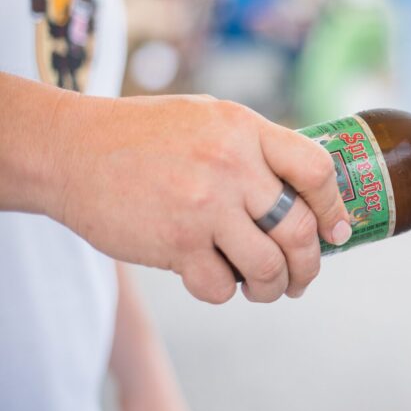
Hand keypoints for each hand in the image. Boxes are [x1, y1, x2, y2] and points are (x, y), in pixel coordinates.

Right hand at [52, 94, 350, 303]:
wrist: (72, 151)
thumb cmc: (146, 135)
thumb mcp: (211, 119)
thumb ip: (259, 147)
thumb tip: (311, 190)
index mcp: (245, 130)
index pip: (316, 170)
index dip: (334, 207)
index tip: (338, 231)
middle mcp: (230, 166)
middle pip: (299, 230)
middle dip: (310, 264)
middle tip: (304, 276)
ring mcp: (203, 207)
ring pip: (268, 266)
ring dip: (275, 287)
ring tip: (267, 287)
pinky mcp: (174, 243)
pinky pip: (221, 286)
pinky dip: (226, 291)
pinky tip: (219, 280)